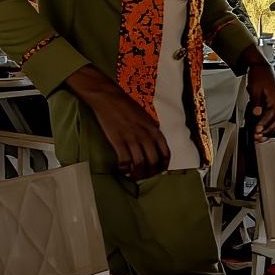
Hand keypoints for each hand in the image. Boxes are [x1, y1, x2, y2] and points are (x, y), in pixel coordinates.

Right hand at [65, 65, 167, 180]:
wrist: (109, 98)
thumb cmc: (127, 106)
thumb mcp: (146, 117)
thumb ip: (151, 130)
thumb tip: (155, 143)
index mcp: (154, 129)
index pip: (165, 152)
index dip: (163, 165)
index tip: (159, 170)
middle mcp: (145, 135)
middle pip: (153, 161)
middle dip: (150, 173)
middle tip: (144, 176)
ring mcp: (132, 138)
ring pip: (140, 164)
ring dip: (137, 174)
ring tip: (133, 176)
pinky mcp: (118, 140)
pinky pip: (124, 160)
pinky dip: (124, 168)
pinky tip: (122, 169)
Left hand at [245, 63, 274, 141]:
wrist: (261, 66)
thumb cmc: (259, 75)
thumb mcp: (254, 89)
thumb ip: (256, 102)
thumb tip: (257, 114)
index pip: (271, 114)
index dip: (264, 124)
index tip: (257, 131)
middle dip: (269, 130)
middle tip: (259, 137)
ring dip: (271, 129)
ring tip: (262, 136)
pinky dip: (273, 124)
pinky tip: (266, 128)